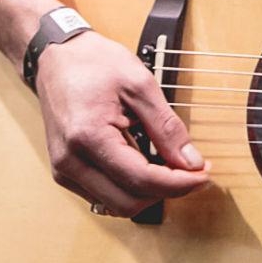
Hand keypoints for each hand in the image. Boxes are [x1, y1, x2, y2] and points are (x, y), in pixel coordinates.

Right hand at [35, 30, 210, 217]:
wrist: (57, 56)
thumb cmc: (93, 62)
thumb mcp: (140, 85)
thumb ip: (167, 127)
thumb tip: (191, 162)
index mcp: (88, 137)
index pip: (141, 180)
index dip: (179, 183)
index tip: (204, 174)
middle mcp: (70, 161)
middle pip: (129, 203)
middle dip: (166, 191)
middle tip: (191, 171)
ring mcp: (64, 170)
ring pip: (117, 206)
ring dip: (148, 193)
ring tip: (168, 166)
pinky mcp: (65, 172)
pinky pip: (104, 196)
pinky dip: (130, 188)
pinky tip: (145, 166)